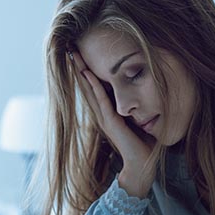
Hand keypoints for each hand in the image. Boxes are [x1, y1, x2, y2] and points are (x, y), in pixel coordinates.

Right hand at [68, 50, 156, 197]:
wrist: (142, 165)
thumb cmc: (144, 144)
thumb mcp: (139, 120)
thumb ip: (135, 108)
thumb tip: (143, 92)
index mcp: (108, 112)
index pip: (95, 87)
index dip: (87, 70)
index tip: (82, 53)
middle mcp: (102, 114)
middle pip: (87, 85)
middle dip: (79, 67)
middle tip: (70, 48)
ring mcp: (104, 118)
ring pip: (90, 90)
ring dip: (81, 72)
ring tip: (73, 56)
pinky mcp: (111, 123)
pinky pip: (101, 100)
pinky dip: (94, 86)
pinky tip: (88, 74)